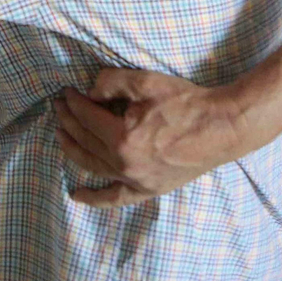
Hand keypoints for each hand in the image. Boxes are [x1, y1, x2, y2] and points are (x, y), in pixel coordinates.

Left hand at [52, 69, 246, 207]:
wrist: (222, 126)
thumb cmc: (186, 102)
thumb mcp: (145, 82)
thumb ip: (110, 83)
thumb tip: (88, 93)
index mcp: (122, 139)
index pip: (85, 117)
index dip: (72, 102)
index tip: (67, 92)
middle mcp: (125, 164)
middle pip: (84, 140)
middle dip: (67, 120)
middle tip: (58, 106)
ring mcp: (136, 180)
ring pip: (92, 166)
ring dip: (72, 148)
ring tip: (61, 133)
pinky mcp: (149, 189)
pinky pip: (115, 198)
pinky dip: (94, 198)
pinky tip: (77, 195)